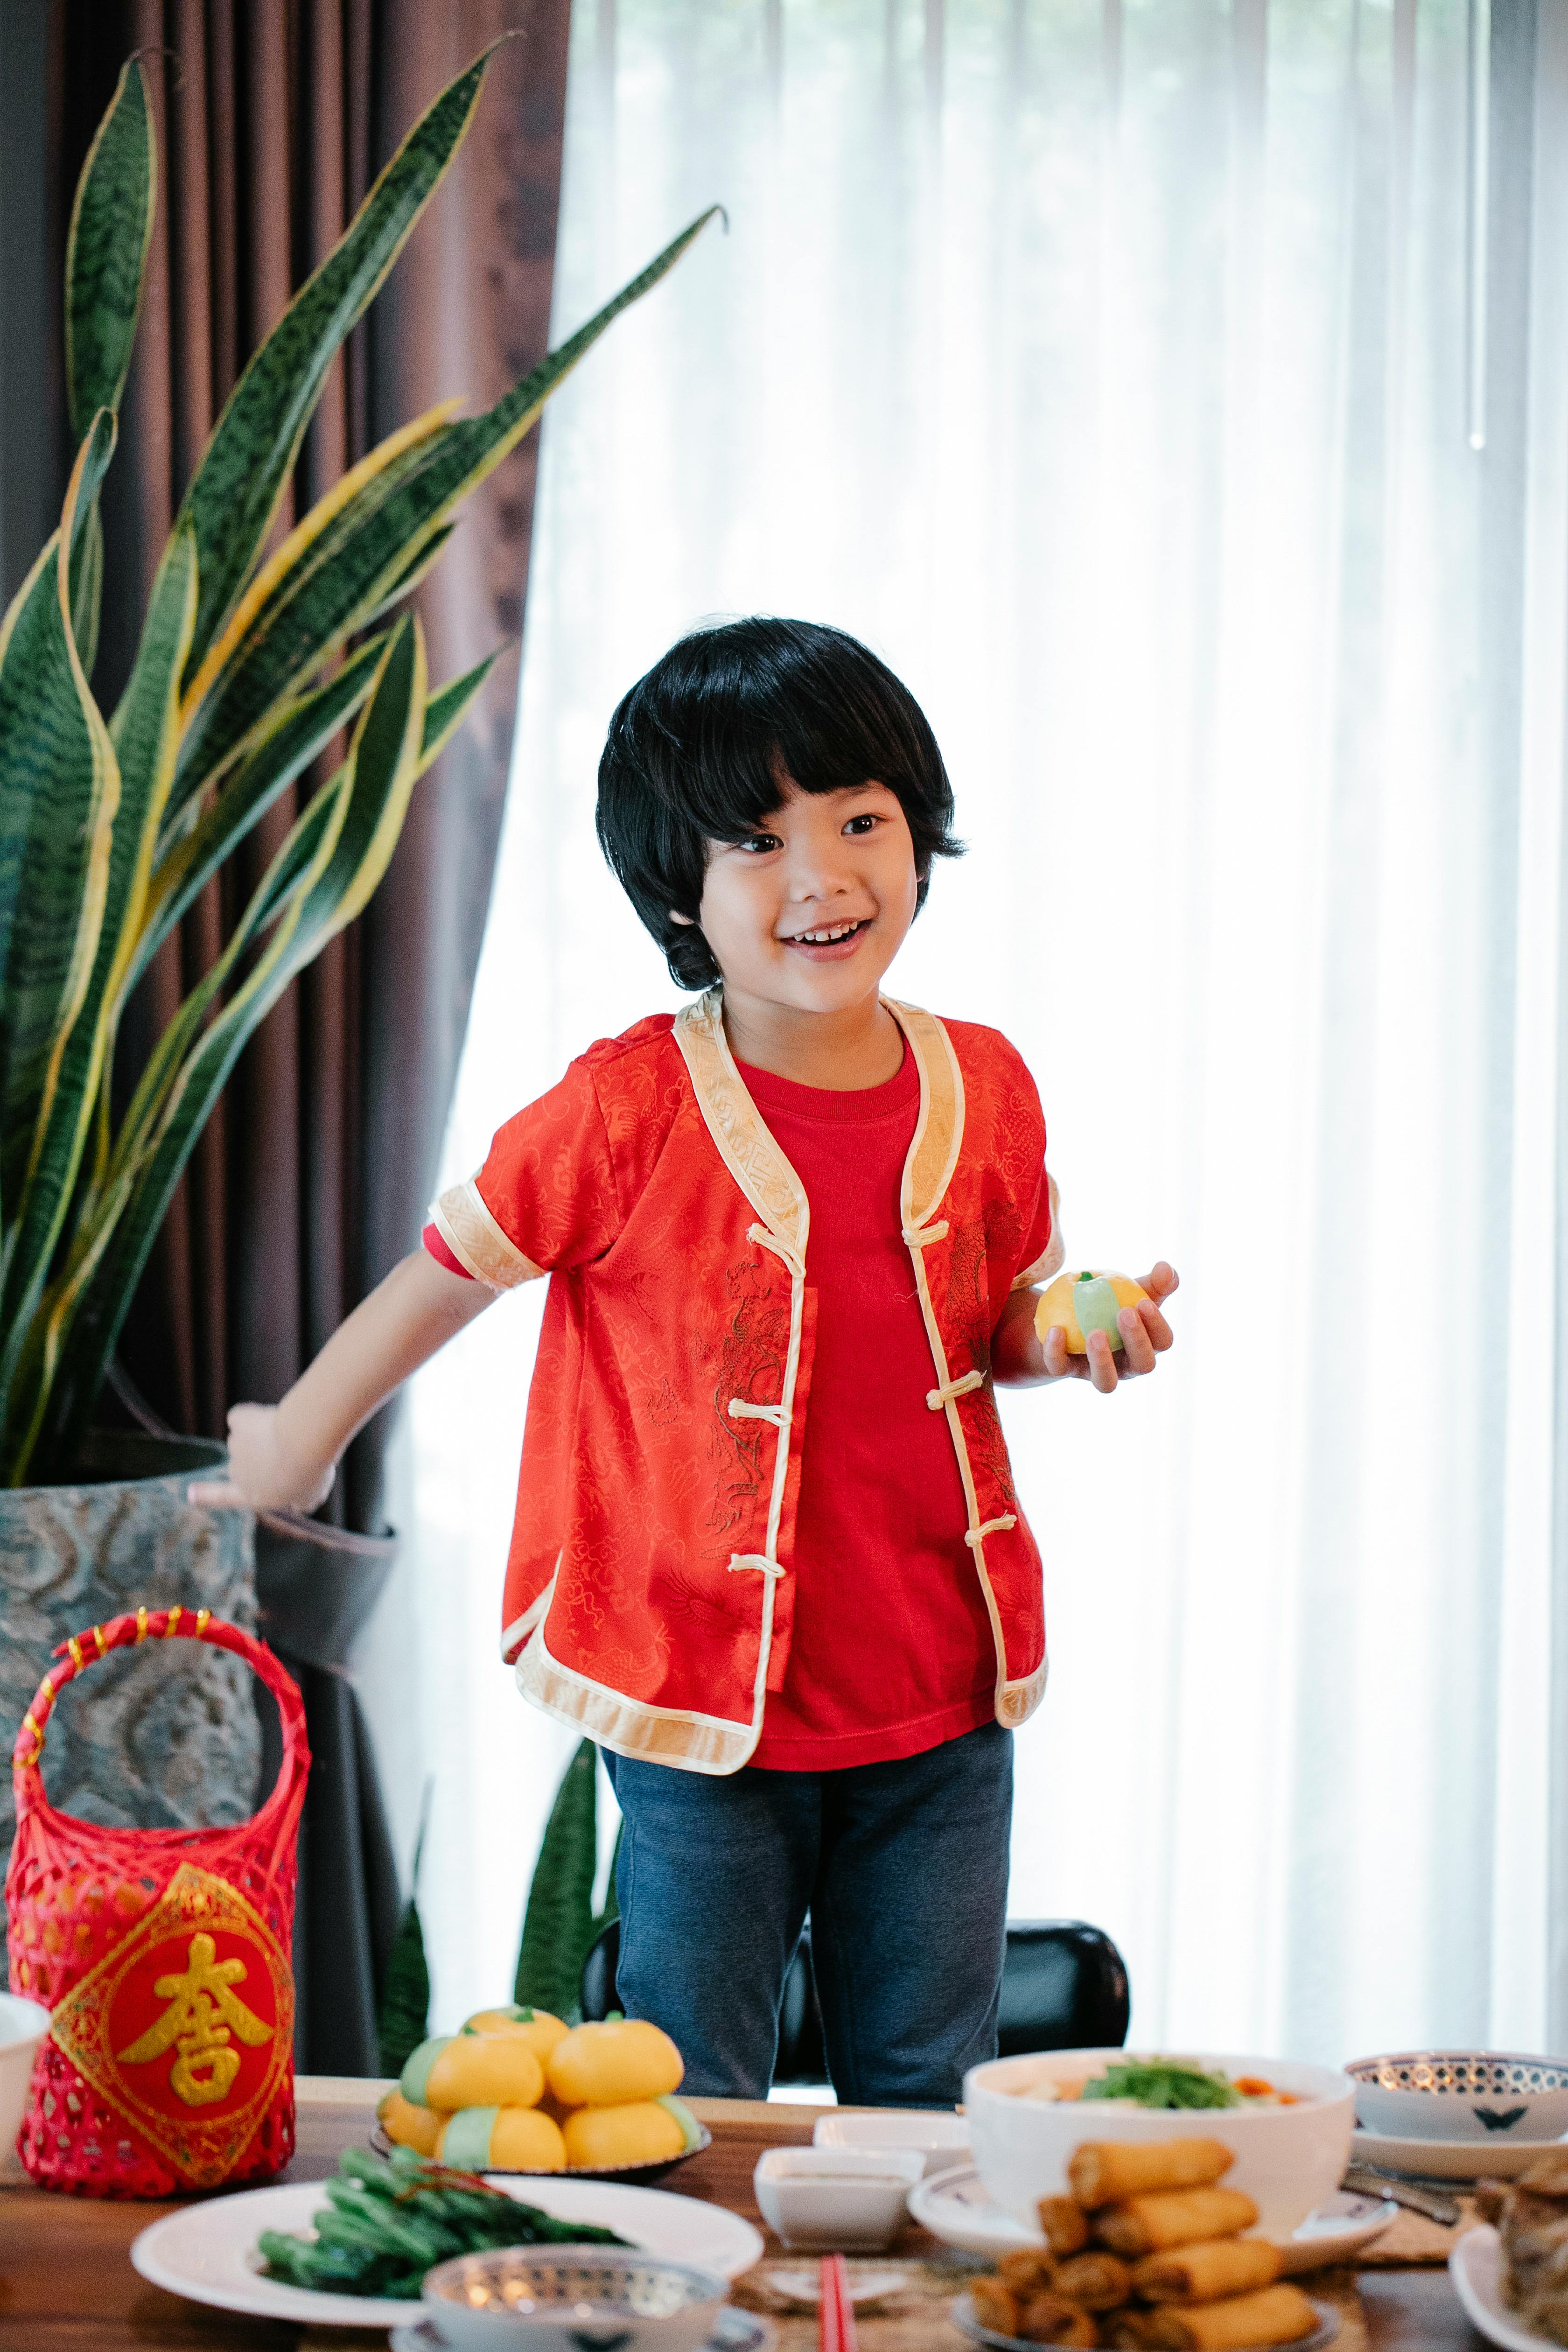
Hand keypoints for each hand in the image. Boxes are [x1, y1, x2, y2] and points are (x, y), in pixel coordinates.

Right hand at [188, 1402, 334, 1513]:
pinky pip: (243, 1417)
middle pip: (249, 1461)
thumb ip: (300, 1501)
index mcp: (252, 1495)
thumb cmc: (311, 1472)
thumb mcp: (311, 1496)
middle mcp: (238, 1472)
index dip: (207, 1496)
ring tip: (291, 1434)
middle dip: (267, 1453)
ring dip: (267, 1433)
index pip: (225, 1497)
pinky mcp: (238, 1422)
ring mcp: (235, 1446)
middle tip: (295, 1450)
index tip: (190, 1493)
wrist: (303, 1444)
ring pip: (252, 1436)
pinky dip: (253, 1415)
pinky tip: (268, 1416)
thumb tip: (298, 1501)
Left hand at [1039, 1261, 1177, 1394]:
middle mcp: (1125, 1365)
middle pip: (1142, 1365)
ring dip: (1103, 1360)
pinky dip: (1057, 1351)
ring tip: (1095, 1333)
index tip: (1143, 1302)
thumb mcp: (1128, 1290)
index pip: (1162, 1341)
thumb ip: (1152, 1281)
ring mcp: (1095, 1372)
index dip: (1157, 1325)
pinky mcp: (1065, 1370)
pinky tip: (1056, 1329)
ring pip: (1106, 1382)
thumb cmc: (1106, 1303)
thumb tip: (1166, 1267)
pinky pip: (1060, 1367)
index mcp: (1146, 1344)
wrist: (1063, 1313)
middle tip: (1124, 1313)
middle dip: (1137, 1341)